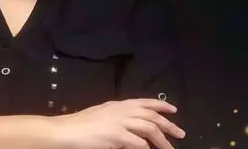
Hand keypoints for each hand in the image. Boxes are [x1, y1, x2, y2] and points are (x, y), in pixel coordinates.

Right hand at [49, 98, 185, 148]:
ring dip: (162, 141)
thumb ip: (118, 118)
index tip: (174, 111)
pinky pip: (138, 143)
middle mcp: (122, 110)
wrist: (67, 131)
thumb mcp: (103, 116)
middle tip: (181, 134)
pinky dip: (146, 148)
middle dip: (168, 125)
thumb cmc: (82, 125)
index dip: (161, 106)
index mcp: (119, 104)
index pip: (145, 102)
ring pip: (149, 129)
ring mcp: (119, 122)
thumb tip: (133, 126)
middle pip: (151, 116)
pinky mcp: (116, 135)